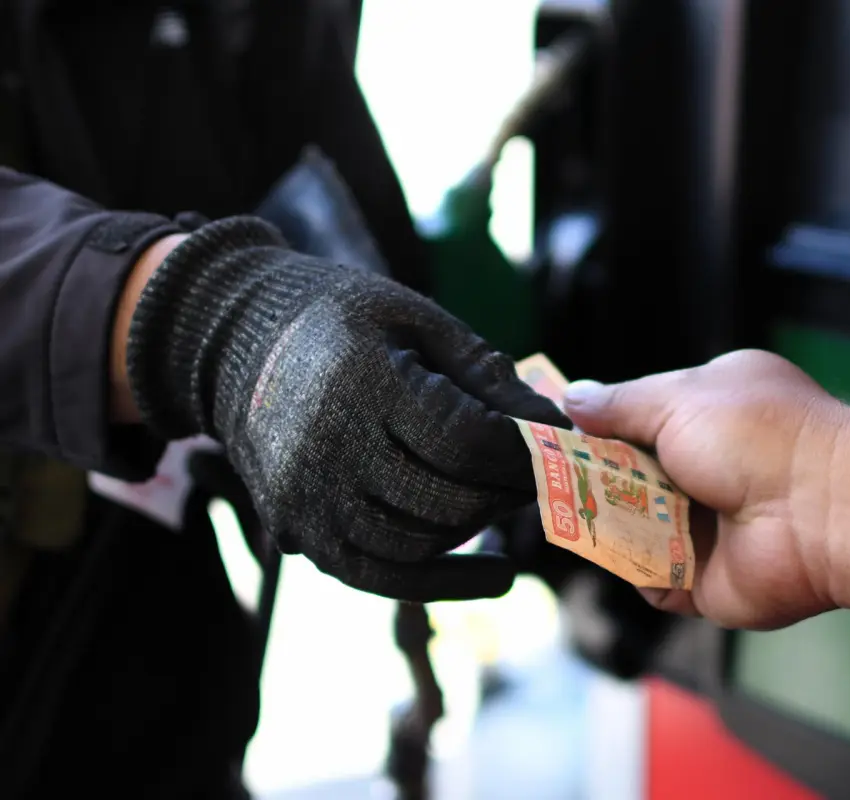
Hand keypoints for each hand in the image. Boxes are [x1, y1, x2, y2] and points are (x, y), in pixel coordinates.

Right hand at [124, 218, 569, 599]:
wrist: (233, 341)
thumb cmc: (341, 319)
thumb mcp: (416, 318)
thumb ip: (483, 372)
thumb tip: (553, 425)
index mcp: (362, 381)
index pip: (466, 440)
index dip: (523, 449)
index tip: (555, 441)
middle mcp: (327, 448)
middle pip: (449, 498)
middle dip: (510, 491)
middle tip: (542, 473)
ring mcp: (307, 498)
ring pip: (420, 544)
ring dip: (479, 527)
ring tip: (507, 500)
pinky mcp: (296, 531)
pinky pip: (381, 576)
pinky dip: (443, 583)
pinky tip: (495, 575)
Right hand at [563, 350, 849, 629]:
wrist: (820, 511)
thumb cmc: (758, 436)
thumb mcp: (678, 398)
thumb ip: (619, 404)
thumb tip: (572, 397)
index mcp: (713, 411)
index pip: (642, 419)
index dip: (603, 426)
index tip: (561, 431)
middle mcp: (711, 468)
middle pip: (630, 476)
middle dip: (595, 477)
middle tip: (559, 476)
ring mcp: (707, 526)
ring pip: (632, 527)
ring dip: (610, 521)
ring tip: (586, 509)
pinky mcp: (703, 579)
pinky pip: (648, 577)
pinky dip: (634, 568)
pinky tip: (625, 549)